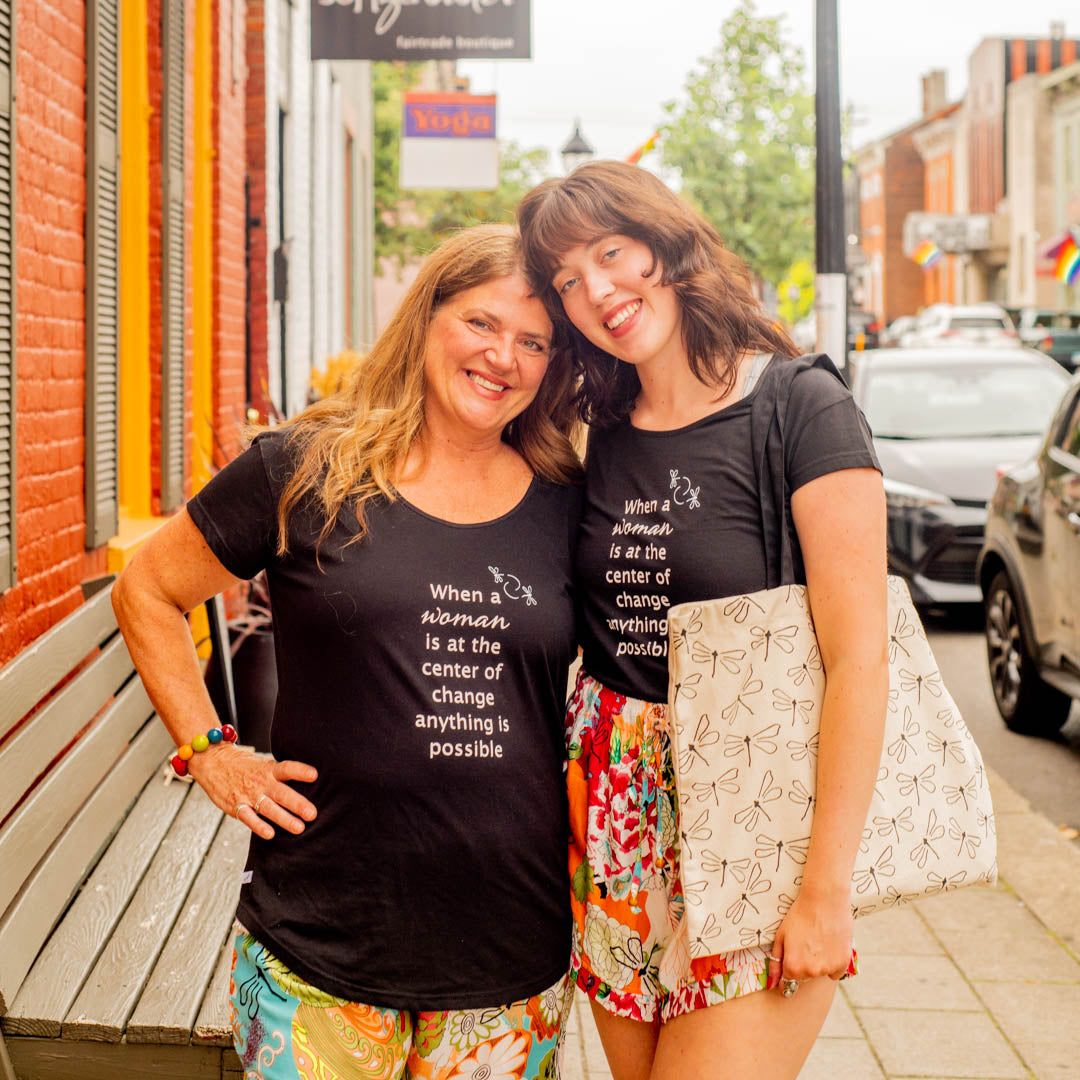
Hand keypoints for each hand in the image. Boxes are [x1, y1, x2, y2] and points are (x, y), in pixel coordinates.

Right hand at [188, 743, 317, 839]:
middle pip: (281, 793)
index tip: (315, 775)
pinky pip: (248, 817)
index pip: (287, 768)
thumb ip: (281, 774)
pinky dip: (258, 826)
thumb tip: (311, 780)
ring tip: (299, 828)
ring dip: (284, 818)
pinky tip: (270, 834)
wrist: (213, 762)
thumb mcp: (264, 763)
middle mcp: (261, 782)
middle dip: (298, 804)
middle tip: (313, 814)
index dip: (300, 771)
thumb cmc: (244, 765)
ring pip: (268, 808)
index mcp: (269, 769)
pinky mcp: (236, 806)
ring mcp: (249, 795)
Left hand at [767, 887, 852, 988]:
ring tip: (817, 941)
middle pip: (804, 977)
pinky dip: (832, 963)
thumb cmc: (799, 915)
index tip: (792, 959)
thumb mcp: (781, 936)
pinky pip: (835, 972)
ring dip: (817, 964)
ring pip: (819, 974)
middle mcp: (811, 972)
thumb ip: (776, 961)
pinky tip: (829, 946)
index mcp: (793, 967)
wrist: (824, 900)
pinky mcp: (843, 964)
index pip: (787, 981)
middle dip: (802, 966)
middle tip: (805, 944)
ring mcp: (828, 969)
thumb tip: (772, 981)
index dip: (787, 969)